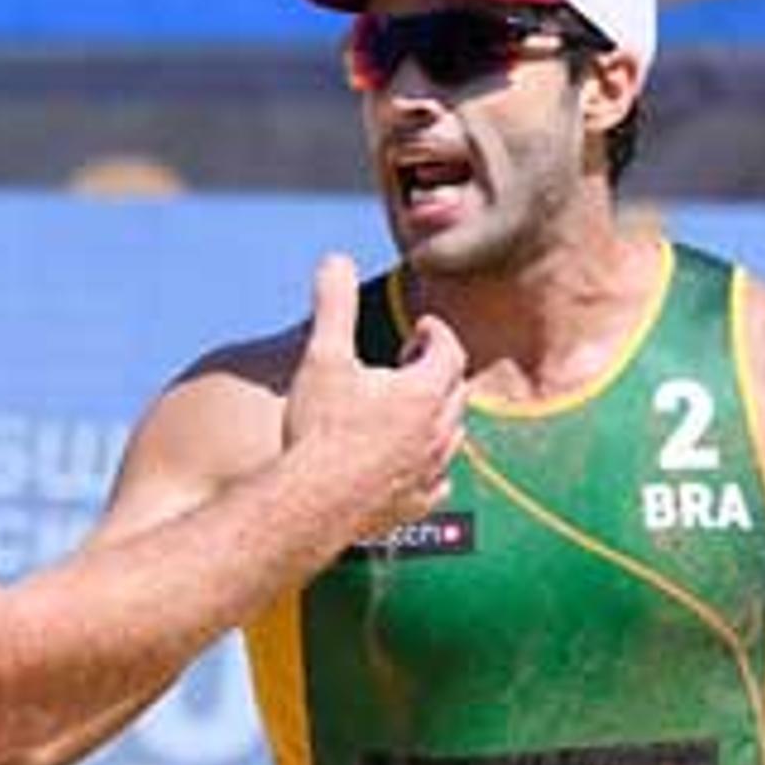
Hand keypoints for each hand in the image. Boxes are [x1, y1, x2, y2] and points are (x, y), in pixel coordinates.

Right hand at [280, 253, 465, 530]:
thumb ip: (334, 305)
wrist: (310, 504)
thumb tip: (335, 260)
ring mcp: (430, 471)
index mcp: (422, 392)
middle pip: (455, 391)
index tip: (418, 329)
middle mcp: (437, 431)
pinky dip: (430, 465)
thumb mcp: (322, 357)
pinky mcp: (416, 504)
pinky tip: (408, 464)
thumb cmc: (318, 430)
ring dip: (436, 417)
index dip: (434, 334)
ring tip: (407, 411)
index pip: (448, 350)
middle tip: (407, 363)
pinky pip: (439, 480)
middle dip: (437, 372)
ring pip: (452, 436)